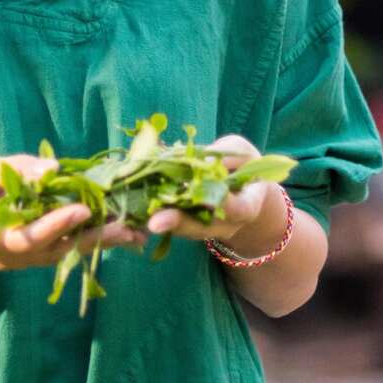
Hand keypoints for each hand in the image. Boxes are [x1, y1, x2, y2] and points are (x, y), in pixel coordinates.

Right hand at [0, 153, 147, 270]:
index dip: (54, 225)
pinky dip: (90, 238)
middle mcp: (8, 257)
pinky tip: (120, 230)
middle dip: (93, 238)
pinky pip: (63, 248)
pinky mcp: (33, 254)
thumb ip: (16, 170)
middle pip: (55, 250)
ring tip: (136, 232)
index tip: (82, 210)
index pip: (26, 237)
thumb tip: (55, 168)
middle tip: (130, 228)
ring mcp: (20, 260)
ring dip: (100, 241)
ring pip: (64, 252)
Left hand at [146, 133, 269, 243]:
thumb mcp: (239, 152)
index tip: (211, 201)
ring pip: (182, 230)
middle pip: (203, 228)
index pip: (240, 209)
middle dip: (178, 223)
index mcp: (247, 205)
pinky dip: (153, 215)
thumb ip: (223, 155)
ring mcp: (205, 229)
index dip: (227, 206)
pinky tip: (135, 208)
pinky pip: (170, 223)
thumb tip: (197, 161)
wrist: (240, 189)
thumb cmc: (241, 164)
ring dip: (158, 223)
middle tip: (155, 223)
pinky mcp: (186, 226)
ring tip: (139, 218)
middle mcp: (226, 224)